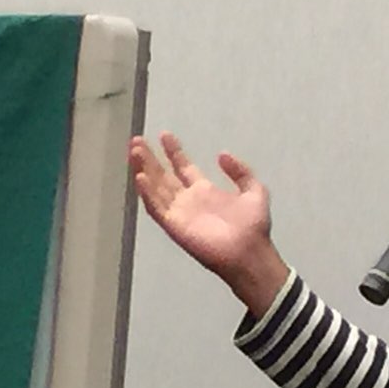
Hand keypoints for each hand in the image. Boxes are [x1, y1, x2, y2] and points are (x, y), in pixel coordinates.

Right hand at [129, 132, 288, 314]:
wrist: (250, 252)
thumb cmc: (253, 225)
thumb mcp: (254, 190)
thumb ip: (240, 171)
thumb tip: (222, 154)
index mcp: (205, 191)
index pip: (183, 168)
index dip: (174, 152)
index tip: (164, 135)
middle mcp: (188, 200)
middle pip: (163, 176)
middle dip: (150, 159)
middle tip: (137, 141)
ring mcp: (179, 213)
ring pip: (155, 188)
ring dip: (144, 170)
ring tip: (134, 151)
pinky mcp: (174, 226)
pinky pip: (157, 208)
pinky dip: (147, 193)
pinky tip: (140, 177)